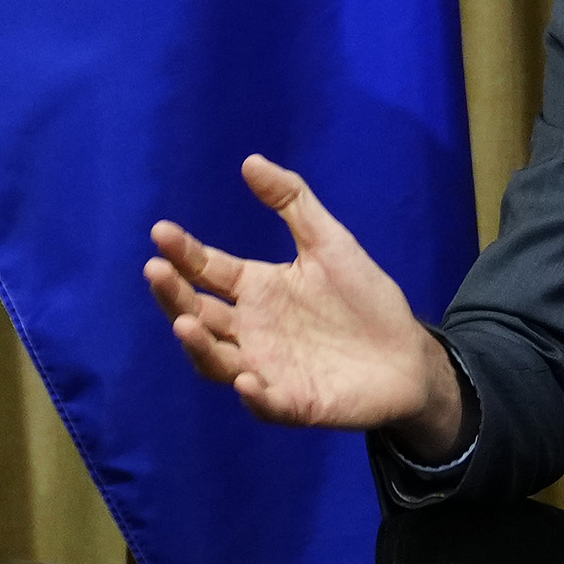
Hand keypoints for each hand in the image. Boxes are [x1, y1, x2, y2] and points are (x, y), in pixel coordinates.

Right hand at [146, 155, 469, 457]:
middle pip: (199, 314)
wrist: (408, 355)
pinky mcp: (294, 402)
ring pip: (217, 361)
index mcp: (255, 290)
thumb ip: (292, 202)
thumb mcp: (329, 242)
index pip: (206, 270)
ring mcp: (266, 368)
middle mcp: (249, 330)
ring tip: (185, 322)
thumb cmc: (364, 299)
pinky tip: (246, 380)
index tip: (161, 232)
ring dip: (198, 345)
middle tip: (155, 271)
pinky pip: (266, 402)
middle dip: (174, 295)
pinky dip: (253, 395)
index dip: (182, 253)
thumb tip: (250, 161)